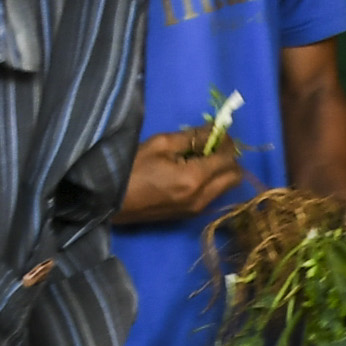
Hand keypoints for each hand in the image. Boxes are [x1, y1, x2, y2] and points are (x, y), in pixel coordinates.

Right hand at [119, 128, 242, 223]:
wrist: (110, 201)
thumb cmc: (131, 168)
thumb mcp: (161, 144)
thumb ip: (192, 137)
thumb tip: (215, 129)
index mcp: (195, 178)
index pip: (228, 158)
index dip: (227, 142)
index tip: (217, 131)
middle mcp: (203, 197)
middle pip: (235, 176)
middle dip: (229, 158)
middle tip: (211, 145)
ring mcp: (198, 209)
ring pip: (226, 187)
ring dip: (221, 171)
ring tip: (199, 157)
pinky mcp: (191, 215)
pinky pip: (214, 195)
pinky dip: (212, 182)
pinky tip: (193, 171)